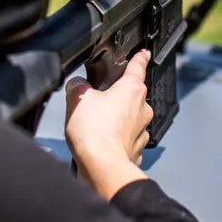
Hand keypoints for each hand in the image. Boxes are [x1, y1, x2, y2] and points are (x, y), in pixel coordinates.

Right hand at [64, 49, 153, 199]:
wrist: (102, 167)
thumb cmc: (94, 131)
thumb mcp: (78, 98)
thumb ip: (77, 85)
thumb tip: (77, 84)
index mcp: (132, 89)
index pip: (138, 66)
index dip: (139, 57)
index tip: (144, 53)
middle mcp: (142, 108)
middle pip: (132, 93)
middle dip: (118, 94)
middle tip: (99, 98)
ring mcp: (141, 130)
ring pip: (130, 117)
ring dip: (118, 117)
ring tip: (96, 124)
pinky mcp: (136, 149)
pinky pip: (127, 138)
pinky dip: (117, 137)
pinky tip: (103, 140)